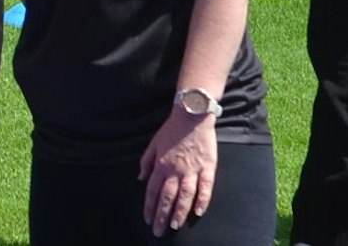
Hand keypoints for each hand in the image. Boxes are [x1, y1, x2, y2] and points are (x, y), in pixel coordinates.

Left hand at [138, 109, 218, 236]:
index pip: (153, 190)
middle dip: (162, 216)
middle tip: (159, 231)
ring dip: (180, 212)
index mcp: (161, 164)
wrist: (192, 115)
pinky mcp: (208, 166)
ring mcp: (192, 168)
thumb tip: (140, 179)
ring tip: (176, 226)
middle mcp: (176, 169)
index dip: (150, 207)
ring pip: (185, 195)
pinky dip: (203, 200)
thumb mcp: (153, 144)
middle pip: (168, 197)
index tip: (148, 220)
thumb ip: (146, 162)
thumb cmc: (171, 130)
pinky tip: (198, 212)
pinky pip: (206, 186)